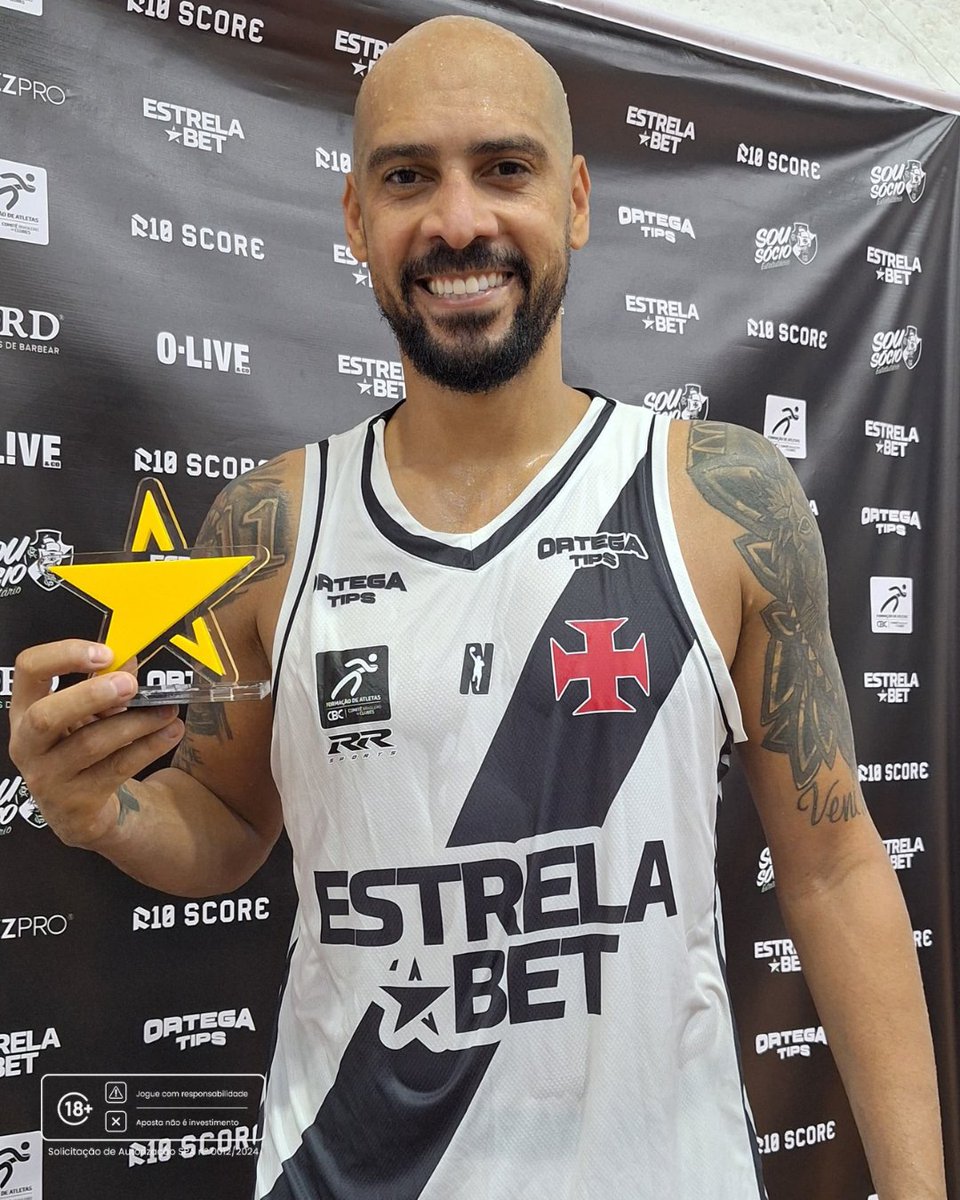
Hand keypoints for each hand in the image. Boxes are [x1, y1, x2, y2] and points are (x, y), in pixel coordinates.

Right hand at [8, 640, 183, 847]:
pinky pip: (117, 769)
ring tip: (168, 710)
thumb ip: (105, 682)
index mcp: (24, 710)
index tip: (106, 653)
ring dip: (136, 722)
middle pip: (45, 716)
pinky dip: (149, 747)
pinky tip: (171, 732)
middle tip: (130, 684)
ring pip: (90, 744)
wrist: (79, 810)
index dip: (64, 656)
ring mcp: (48, 778)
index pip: (29, 670)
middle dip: (90, 695)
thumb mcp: (86, 713)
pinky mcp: (76, 802)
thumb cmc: (79, 747)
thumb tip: (130, 655)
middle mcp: (27, 745)